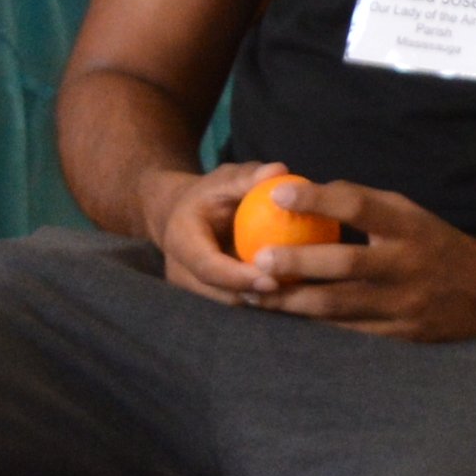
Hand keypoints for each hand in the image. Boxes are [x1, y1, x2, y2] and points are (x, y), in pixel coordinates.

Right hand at [144, 159, 297, 302]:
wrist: (179, 215)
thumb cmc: (208, 194)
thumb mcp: (224, 179)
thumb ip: (248, 177)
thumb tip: (279, 171)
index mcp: (181, 240)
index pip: (208, 267)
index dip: (238, 277)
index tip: (272, 280)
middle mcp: (180, 270)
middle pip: (219, 294)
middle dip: (256, 296)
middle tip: (294, 291)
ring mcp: (190, 288)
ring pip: (229, 304)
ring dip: (261, 303)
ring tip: (296, 295)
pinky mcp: (205, 297)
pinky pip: (236, 303)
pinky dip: (260, 300)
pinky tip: (290, 294)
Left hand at [248, 178, 475, 339]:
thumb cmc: (434, 243)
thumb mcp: (407, 213)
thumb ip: (362, 203)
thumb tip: (306, 191)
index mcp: (408, 227)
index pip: (359, 207)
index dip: (318, 200)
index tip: (278, 195)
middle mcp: (407, 265)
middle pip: (346, 264)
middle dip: (299, 262)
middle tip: (259, 259)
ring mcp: (403, 304)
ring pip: (341, 305)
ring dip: (295, 301)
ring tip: (256, 295)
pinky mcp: (399, 335)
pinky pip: (348, 329)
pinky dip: (314, 323)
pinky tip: (286, 316)